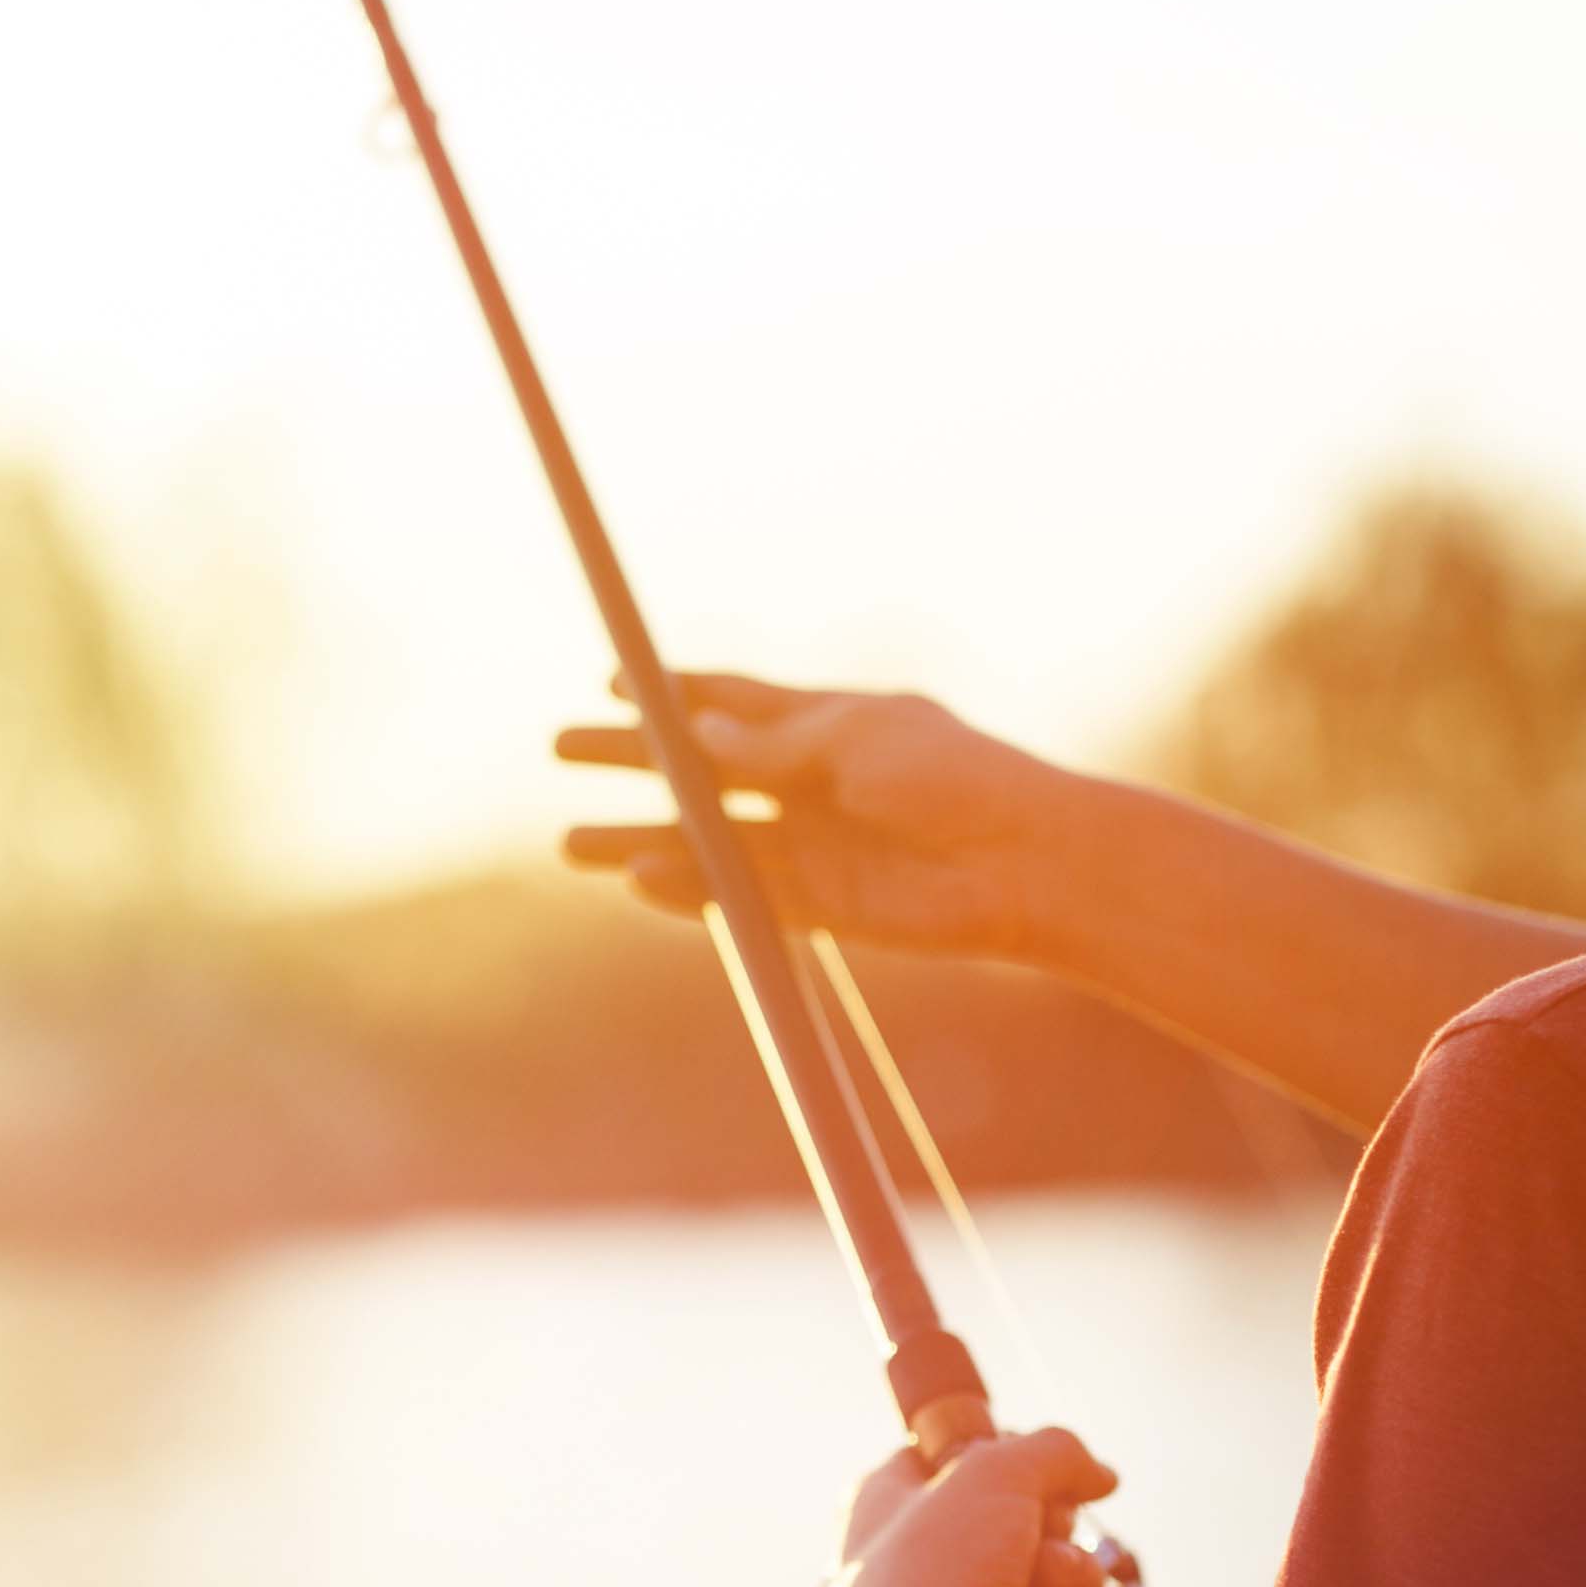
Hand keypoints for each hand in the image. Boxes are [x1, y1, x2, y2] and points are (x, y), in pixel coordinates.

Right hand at [555, 676, 1098, 966]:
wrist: (1024, 864)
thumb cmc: (956, 780)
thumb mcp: (854, 740)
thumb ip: (770, 744)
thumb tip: (693, 731)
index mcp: (828, 723)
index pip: (732, 700)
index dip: (670, 693)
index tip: (610, 681)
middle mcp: (811, 781)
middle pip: (701, 769)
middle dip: (631, 762)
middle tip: (561, 750)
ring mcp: (812, 844)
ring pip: (706, 841)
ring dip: (639, 838)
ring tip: (569, 845)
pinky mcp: (822, 904)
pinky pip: (738, 898)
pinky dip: (688, 892)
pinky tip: (637, 882)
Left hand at [825, 1427, 1121, 1586]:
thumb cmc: (942, 1566)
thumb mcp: (996, 1470)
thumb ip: (1055, 1451)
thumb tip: (1102, 1478)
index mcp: (882, 1504)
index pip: (941, 1455)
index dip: (995, 1450)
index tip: (1030, 1458)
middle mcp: (912, 1561)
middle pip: (1010, 1513)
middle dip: (1050, 1518)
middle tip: (1050, 1525)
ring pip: (1046, 1568)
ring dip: (1074, 1570)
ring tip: (1063, 1583)